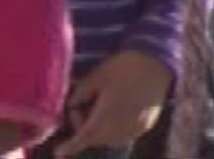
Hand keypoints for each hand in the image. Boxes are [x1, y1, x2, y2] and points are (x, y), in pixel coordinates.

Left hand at [55, 50, 171, 156]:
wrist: (154, 63)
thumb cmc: (121, 67)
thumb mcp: (95, 77)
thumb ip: (80, 94)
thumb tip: (71, 106)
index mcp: (108, 113)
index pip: (87, 135)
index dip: (72, 146)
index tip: (59, 153)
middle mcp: (124, 125)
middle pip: (97, 139)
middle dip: (85, 129)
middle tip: (82, 106)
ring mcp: (137, 128)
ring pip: (111, 140)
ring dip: (99, 131)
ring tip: (99, 105)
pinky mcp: (146, 126)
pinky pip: (124, 136)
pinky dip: (113, 130)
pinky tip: (114, 109)